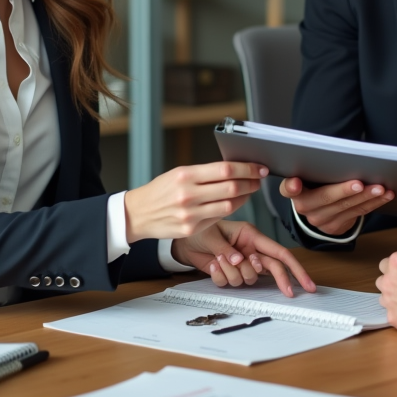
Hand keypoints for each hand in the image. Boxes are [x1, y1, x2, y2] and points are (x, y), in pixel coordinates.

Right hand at [125, 161, 266, 240]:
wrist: (138, 214)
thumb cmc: (160, 191)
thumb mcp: (178, 174)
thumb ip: (204, 173)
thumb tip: (233, 169)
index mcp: (185, 175)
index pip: (225, 169)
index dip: (247, 168)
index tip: (258, 168)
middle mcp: (188, 194)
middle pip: (231, 187)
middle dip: (250, 182)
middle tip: (258, 179)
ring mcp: (190, 214)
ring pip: (229, 205)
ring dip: (244, 197)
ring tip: (248, 190)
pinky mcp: (191, 229)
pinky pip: (218, 217)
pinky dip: (230, 208)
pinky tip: (234, 203)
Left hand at [171, 220, 317, 296]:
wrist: (182, 240)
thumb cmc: (200, 230)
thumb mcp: (212, 235)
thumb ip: (227, 248)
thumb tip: (241, 261)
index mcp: (251, 236)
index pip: (279, 252)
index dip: (295, 268)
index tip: (306, 284)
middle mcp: (250, 250)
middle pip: (273, 269)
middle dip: (281, 281)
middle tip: (288, 294)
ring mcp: (241, 263)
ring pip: (249, 278)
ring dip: (234, 273)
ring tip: (218, 259)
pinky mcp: (230, 273)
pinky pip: (231, 283)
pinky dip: (220, 276)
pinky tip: (212, 265)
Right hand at [280, 177, 394, 236]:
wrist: (318, 209)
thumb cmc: (317, 183)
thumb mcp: (312, 175)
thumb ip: (317, 166)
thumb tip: (338, 154)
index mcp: (295, 191)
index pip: (288, 188)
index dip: (291, 186)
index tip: (296, 183)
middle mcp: (304, 207)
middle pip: (324, 198)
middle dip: (344, 190)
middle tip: (359, 183)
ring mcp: (319, 220)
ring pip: (345, 207)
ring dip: (366, 197)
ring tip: (380, 188)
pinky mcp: (334, 227)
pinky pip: (356, 214)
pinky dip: (373, 204)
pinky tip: (385, 195)